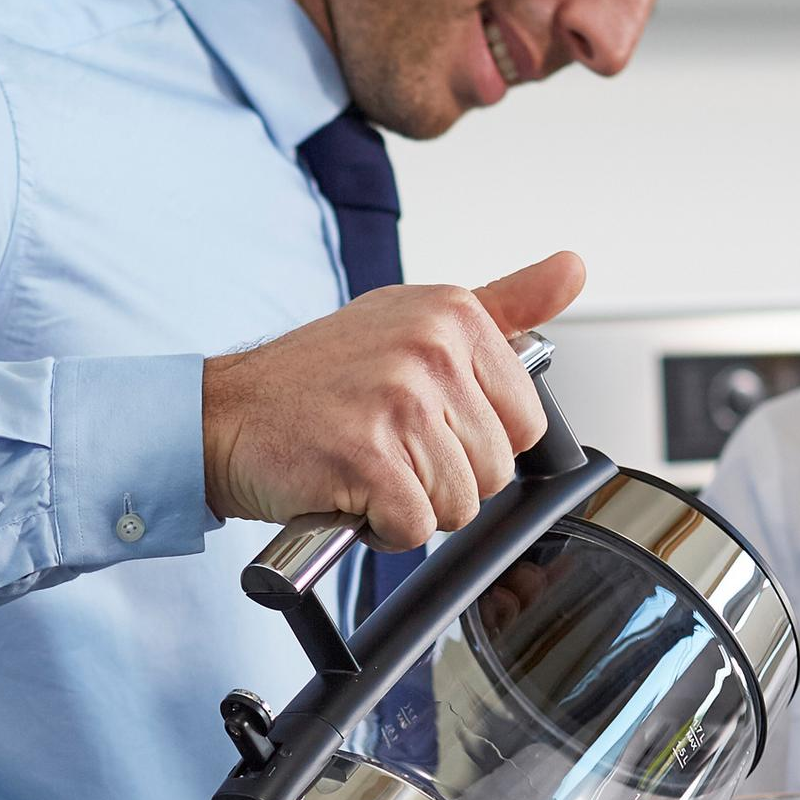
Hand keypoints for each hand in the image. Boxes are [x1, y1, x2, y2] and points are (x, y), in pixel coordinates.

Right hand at [201, 251, 586, 547]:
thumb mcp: (414, 322)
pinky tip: (351, 493)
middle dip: (444, 479)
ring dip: (410, 506)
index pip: (526, 422)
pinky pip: (415, 528)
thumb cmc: (316, 381)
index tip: (426, 424)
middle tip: (388, 449)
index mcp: (453, 314)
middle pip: (496, 470)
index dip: (475, 442)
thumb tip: (573, 269)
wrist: (226, 414)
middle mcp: (430, 348)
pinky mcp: (367, 457)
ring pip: (459, 505)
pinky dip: (381, 530)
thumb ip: (505, 306)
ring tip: (367, 469)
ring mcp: (398, 401)